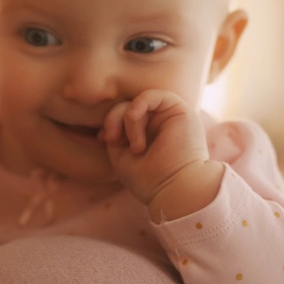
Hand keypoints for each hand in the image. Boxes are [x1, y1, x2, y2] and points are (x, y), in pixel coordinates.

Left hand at [102, 90, 214, 214]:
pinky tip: (133, 118)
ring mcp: (169, 116)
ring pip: (137, 101)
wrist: (174, 189)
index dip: (109, 122)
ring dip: (128, 121)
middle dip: (114, 120)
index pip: (122, 116)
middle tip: (112, 140)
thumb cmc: (148, 179)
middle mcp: (159, 123)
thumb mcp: (121, 154)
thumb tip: (110, 119)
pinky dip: (137, 105)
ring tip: (136, 146)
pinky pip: (152, 95)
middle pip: (127, 106)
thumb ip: (116, 132)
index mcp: (147, 133)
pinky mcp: (180, 110)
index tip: (103, 139)